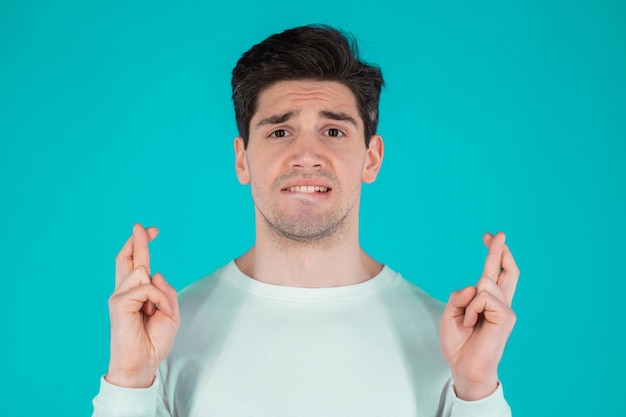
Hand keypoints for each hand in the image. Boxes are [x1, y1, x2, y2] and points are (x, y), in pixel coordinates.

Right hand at [106, 224, 179, 387]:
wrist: (143, 363)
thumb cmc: (154, 340)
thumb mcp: (171, 313)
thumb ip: (166, 291)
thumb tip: (154, 274)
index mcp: (137, 293)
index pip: (137, 263)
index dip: (142, 245)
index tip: (151, 230)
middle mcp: (126, 291)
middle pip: (128, 258)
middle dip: (138, 240)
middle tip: (142, 225)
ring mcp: (120, 295)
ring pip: (144, 272)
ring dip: (161, 293)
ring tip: (157, 313)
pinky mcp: (118, 302)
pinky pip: (147, 288)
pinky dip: (158, 300)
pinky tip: (153, 314)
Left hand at [439, 232, 518, 400]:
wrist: (464, 367)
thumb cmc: (458, 343)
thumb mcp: (450, 314)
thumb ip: (460, 296)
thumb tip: (476, 285)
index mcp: (487, 301)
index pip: (493, 272)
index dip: (493, 253)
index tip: (488, 236)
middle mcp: (500, 303)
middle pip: (506, 270)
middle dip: (500, 250)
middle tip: (497, 233)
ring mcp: (505, 309)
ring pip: (485, 283)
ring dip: (469, 302)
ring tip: (469, 322)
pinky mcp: (507, 317)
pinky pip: (484, 297)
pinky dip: (473, 310)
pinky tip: (474, 324)